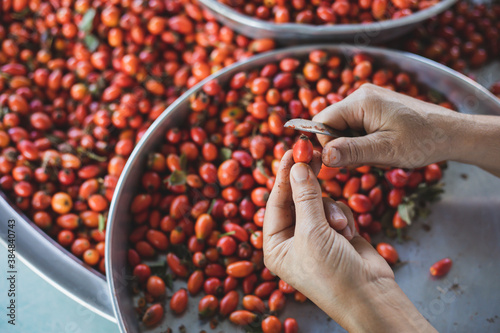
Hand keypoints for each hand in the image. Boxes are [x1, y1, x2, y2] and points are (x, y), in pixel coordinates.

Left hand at [263, 150, 436, 331]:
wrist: (371, 296)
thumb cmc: (332, 272)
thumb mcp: (312, 232)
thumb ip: (305, 196)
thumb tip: (297, 166)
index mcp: (275, 245)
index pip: (275, 202)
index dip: (284, 175)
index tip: (293, 151)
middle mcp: (292, 240)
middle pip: (297, 198)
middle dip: (307, 183)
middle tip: (314, 154)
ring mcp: (316, 236)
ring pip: (319, 202)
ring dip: (331, 211)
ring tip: (341, 228)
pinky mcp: (336, 234)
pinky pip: (336, 210)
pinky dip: (343, 218)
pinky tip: (349, 235)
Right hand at [312, 83, 463, 168]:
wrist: (452, 133)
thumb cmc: (423, 140)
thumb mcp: (385, 150)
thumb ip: (352, 152)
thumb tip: (322, 156)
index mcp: (360, 101)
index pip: (322, 121)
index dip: (325, 144)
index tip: (340, 162)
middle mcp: (361, 94)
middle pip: (332, 125)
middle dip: (343, 146)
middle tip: (367, 158)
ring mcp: (369, 100)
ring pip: (344, 128)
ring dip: (355, 146)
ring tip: (379, 153)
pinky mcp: (376, 108)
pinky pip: (356, 126)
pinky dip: (364, 141)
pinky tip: (382, 147)